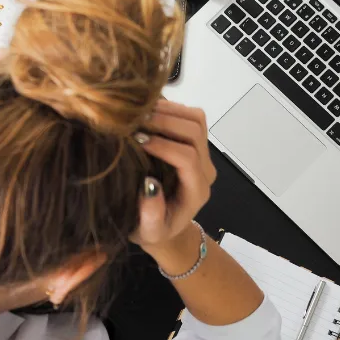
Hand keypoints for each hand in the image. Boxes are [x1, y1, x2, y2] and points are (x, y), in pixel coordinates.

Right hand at [131, 100, 216, 251]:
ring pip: (196, 119)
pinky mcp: (195, 143)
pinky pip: (190, 116)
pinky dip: (170, 108)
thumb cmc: (154, 230)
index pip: (188, 158)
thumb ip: (151, 215)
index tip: (137, 141)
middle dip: (165, 122)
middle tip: (135, 121)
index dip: (163, 146)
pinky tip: (146, 112)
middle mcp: (205, 169)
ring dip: (168, 111)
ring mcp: (202, 154)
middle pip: (195, 132)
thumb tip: (149, 184)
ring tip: (139, 113)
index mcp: (196, 190)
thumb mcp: (148, 232)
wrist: (165, 225)